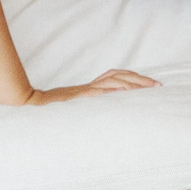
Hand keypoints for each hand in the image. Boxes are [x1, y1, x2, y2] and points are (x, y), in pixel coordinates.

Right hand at [22, 68, 158, 104]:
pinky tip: (122, 93)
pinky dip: (109, 91)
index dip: (136, 78)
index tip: (154, 85)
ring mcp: (83, 92)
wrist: (32, 108)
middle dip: (140, 80)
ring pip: (111, 81)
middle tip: (158, 86)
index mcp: (91, 88)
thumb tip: (116, 110)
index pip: (118, 76)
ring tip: (146, 89)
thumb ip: (96, 108)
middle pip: (119, 76)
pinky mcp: (76, 98)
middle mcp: (89, 87)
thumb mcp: (80, 110)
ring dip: (130, 84)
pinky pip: (94, 92)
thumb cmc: (55, 113)